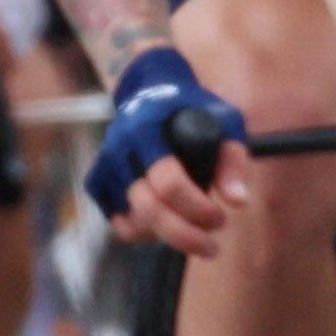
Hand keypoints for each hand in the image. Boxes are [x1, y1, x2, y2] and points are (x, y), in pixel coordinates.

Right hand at [87, 45, 239, 253]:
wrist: (150, 90)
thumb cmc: (192, 108)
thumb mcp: (223, 120)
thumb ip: (232, 159)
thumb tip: (238, 201)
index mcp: (147, 128)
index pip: (168, 183)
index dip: (197, 209)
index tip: (221, 217)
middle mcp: (118, 148)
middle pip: (148, 209)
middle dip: (184, 235)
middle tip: (212, 245)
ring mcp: (104, 166)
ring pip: (133, 222)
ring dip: (168, 235)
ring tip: (194, 229)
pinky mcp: (97, 182)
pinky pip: (120, 224)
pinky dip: (145, 234)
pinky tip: (168, 224)